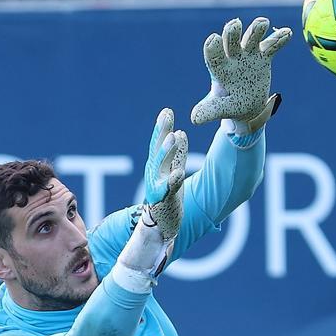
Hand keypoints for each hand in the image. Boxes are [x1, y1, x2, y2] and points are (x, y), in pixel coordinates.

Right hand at [142, 107, 187, 243]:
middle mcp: (154, 173)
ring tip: (174, 136)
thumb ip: (178, 154)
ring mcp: (158, 186)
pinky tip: (180, 171)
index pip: (158, 143)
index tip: (167, 111)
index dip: (161, 127)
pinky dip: (173, 179)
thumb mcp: (174, 171)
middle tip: (167, 116)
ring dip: (167, 150)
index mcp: (156, 166)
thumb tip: (181, 133)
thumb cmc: (168, 196)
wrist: (162, 225)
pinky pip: (169, 188)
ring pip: (162, 165)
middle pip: (158, 149)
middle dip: (162, 132)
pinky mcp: (164, 199)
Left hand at [191, 16, 291, 134]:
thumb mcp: (221, 109)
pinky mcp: (263, 58)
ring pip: (251, 39)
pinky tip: (288, 33)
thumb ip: (210, 110)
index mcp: (220, 69)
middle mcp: (232, 58)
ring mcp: (248, 56)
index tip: (213, 39)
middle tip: (234, 24)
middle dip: (232, 34)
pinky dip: (279, 40)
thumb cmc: (230, 106)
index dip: (213, 48)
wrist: (248, 106)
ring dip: (256, 30)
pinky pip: (272, 46)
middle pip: (231, 42)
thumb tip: (194, 119)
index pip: (214, 56)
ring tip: (263, 23)